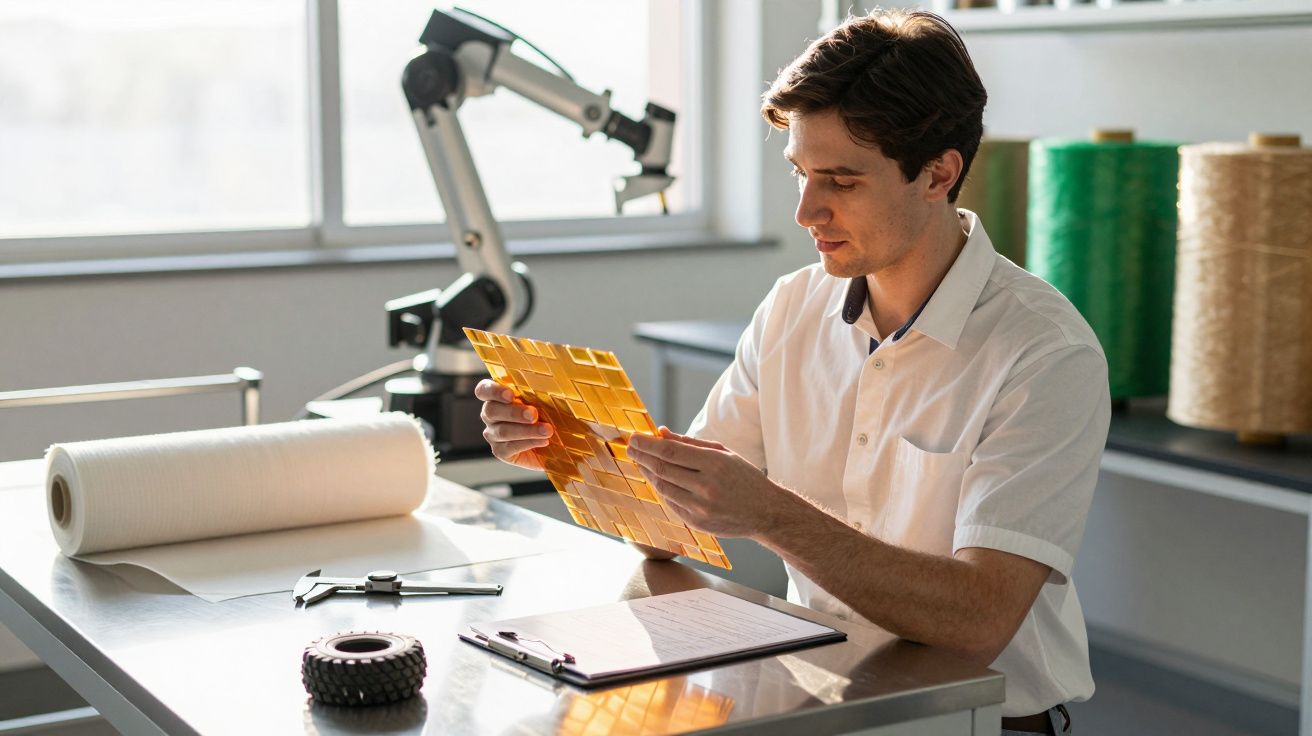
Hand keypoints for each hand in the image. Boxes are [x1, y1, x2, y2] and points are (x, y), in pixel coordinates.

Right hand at [473, 379, 552, 469]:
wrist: (554, 444)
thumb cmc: (548, 414)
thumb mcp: (545, 400)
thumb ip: (541, 391)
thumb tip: (554, 377)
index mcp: (496, 396)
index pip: (484, 390)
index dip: (493, 391)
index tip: (510, 394)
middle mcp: (490, 415)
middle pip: (491, 410)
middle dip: (514, 412)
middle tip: (533, 414)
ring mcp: (493, 434)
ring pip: (502, 431)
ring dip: (526, 430)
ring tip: (547, 430)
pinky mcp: (500, 451)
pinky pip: (509, 447)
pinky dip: (528, 443)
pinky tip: (543, 441)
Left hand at [626, 427, 782, 538]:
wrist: (765, 512)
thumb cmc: (743, 477)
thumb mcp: (723, 453)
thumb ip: (690, 443)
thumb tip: (661, 432)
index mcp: (715, 464)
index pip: (671, 452)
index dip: (648, 444)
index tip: (635, 438)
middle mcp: (706, 487)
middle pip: (663, 469)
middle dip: (642, 457)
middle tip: (631, 447)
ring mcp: (700, 508)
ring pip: (663, 488)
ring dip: (648, 473)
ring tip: (641, 462)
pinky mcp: (697, 523)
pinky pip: (671, 503)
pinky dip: (661, 490)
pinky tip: (656, 479)